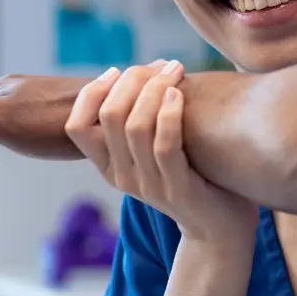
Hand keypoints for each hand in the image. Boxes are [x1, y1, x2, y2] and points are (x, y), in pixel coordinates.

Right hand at [0, 74, 93, 158]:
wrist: (121, 113)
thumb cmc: (59, 120)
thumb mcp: (2, 121)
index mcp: (2, 93)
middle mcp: (25, 91)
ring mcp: (50, 98)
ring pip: (16, 98)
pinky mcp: (77, 108)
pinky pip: (44, 107)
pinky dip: (29, 108)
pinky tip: (41, 115)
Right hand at [66, 62, 258, 245]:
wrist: (220, 230)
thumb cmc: (195, 179)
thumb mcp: (157, 153)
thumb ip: (143, 125)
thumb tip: (144, 72)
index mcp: (110, 167)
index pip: (76, 126)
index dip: (92, 93)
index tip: (117, 71)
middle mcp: (122, 177)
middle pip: (108, 117)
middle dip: (132, 80)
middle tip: (160, 65)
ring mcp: (148, 185)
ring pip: (134, 127)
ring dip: (155, 89)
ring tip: (175, 70)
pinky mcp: (177, 189)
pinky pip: (164, 145)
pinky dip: (169, 114)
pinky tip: (179, 94)